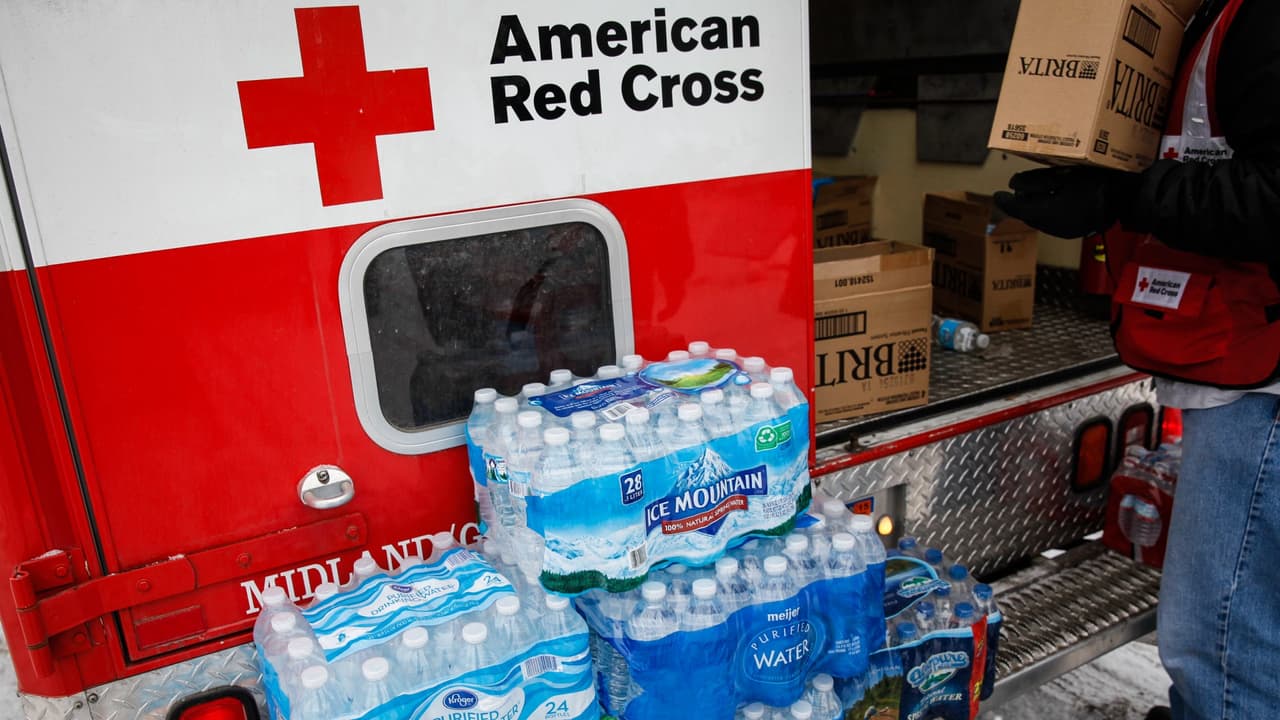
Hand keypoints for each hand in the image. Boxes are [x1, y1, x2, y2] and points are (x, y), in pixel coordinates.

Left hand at [993, 166, 1137, 238]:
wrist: (1127, 199)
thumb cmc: (1095, 183)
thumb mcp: (1063, 175)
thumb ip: (1035, 181)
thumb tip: (1013, 184)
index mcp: (1047, 213)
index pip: (1017, 209)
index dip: (1005, 201)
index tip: (997, 194)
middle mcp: (1052, 227)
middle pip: (1028, 216)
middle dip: (1020, 204)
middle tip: (1016, 192)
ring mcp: (1065, 231)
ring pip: (1040, 220)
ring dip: (1034, 208)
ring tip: (1033, 195)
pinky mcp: (1075, 231)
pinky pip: (1053, 222)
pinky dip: (1047, 212)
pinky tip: (1053, 201)